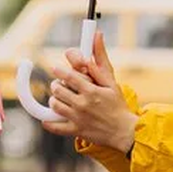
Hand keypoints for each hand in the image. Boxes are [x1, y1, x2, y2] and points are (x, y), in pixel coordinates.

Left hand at [42, 32, 137, 151]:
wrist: (124, 132)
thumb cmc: (118, 106)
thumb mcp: (112, 84)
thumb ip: (100, 64)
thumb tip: (96, 39)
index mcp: (92, 91)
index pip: (69, 76)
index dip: (59, 71)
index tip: (55, 69)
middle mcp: (83, 104)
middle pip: (58, 90)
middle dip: (56, 85)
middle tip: (59, 85)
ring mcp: (78, 118)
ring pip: (55, 105)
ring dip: (54, 100)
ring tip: (59, 98)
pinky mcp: (76, 131)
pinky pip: (55, 127)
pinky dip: (48, 123)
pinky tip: (49, 119)